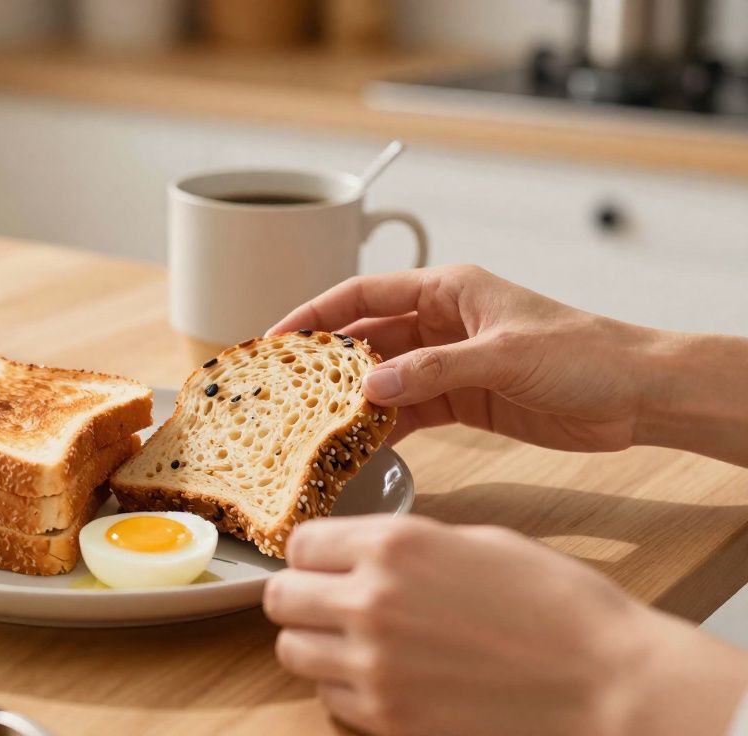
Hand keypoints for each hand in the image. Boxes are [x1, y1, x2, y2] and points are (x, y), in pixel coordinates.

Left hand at [263, 515, 747, 735]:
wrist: (609, 684)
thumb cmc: (558, 606)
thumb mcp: (477, 541)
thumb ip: (405, 544)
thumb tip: (361, 552)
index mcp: (393, 545)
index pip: (300, 544)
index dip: (312, 553)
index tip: (325, 562)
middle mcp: (369, 602)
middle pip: (280, 598)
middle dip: (300, 596)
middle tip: (328, 603)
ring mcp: (373, 666)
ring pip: (291, 652)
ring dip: (315, 644)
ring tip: (354, 642)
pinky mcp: (388, 719)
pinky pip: (329, 699)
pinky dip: (344, 689)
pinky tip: (384, 678)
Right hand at [266, 265, 654, 449]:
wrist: (639, 396)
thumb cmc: (584, 353)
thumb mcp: (502, 356)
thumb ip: (434, 371)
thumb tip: (369, 387)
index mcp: (449, 290)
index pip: (364, 294)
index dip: (317, 314)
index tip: (277, 338)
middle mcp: (442, 322)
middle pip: (367, 339)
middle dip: (326, 362)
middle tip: (284, 390)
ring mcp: (450, 363)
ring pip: (384, 378)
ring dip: (353, 399)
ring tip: (312, 423)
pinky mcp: (464, 401)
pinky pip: (410, 411)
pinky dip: (384, 426)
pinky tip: (358, 443)